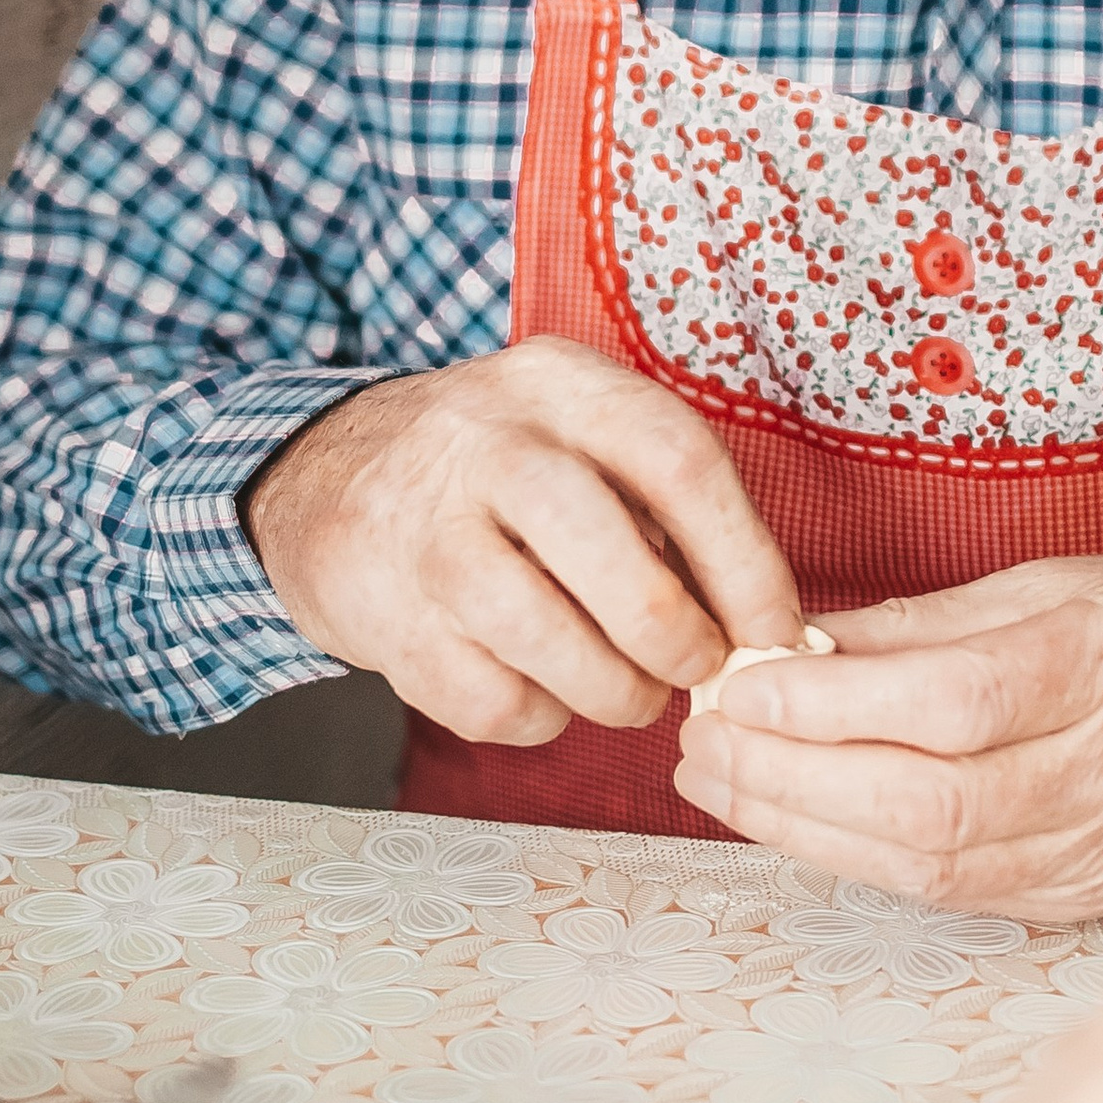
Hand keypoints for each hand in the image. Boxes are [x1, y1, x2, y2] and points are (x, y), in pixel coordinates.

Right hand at [242, 337, 800, 744]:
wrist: (328, 478)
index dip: (743, 558)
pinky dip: (538, 718)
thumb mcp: (580, 439)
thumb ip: (669, 508)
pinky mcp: (380, 614)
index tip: (774, 626)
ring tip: (631, 694)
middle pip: (606, 546)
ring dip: (613, 692)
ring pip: (542, 635)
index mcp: (560, 384)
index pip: (675, 458)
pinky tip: (544, 690)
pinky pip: (487, 698)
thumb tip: (766, 624)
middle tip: (699, 668)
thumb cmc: (502, 474)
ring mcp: (423, 528)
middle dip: (673, 634)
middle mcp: (485, 440)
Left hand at [670, 555, 1102, 918]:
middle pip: (929, 801)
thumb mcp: (1053, 581)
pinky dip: (855, 857)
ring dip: (801, 826)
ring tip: (718, 779)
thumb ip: (920, 624)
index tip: (738, 682)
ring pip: (928, 866)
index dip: (831, 704)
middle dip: (790, 776)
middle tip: (701, 738)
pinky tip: (791, 817)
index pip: (955, 702)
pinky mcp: (1083, 902)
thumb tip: (786, 646)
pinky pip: (949, 893)